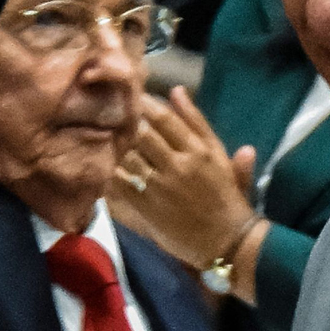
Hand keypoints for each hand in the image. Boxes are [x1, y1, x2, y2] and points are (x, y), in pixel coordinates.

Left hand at [114, 87, 261, 269]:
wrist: (227, 240)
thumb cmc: (226, 196)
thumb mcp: (219, 154)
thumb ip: (198, 122)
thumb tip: (177, 90)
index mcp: (199, 149)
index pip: (164, 119)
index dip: (142, 105)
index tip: (130, 97)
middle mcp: (179, 164)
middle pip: (142, 135)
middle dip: (124, 125)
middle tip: (109, 116)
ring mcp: (162, 187)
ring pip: (129, 158)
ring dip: (115, 148)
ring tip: (101, 139)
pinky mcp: (149, 208)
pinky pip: (122, 186)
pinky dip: (110, 175)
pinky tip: (101, 168)